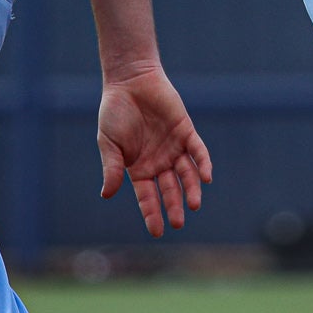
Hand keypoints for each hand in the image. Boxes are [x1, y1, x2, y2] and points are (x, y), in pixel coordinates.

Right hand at [96, 64, 212, 236]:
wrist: (130, 81)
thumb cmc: (115, 112)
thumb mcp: (108, 143)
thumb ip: (111, 168)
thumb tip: (106, 195)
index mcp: (139, 169)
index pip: (148, 197)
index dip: (152, 213)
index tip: (157, 231)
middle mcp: (159, 162)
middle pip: (169, 189)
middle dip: (174, 206)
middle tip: (178, 222)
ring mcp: (174, 148)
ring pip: (186, 174)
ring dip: (191, 189)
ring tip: (193, 205)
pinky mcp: (186, 131)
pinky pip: (197, 151)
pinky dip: (202, 164)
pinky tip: (206, 177)